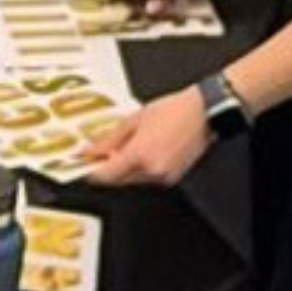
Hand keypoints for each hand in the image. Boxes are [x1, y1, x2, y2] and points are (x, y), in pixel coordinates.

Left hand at [83, 88, 212, 188]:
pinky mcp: (172, 178)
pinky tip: (147, 151)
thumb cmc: (175, 110)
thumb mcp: (135, 119)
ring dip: (126, 169)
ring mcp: (163, 177)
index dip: (92, 172)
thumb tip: (92, 151)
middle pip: (118, 181)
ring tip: (132, 147)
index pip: (106, 176)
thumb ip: (109, 139)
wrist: (205, 112)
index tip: (86, 165)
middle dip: (109, 169)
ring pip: (133, 181)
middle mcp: (152, 170)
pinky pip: (148, 178)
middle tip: (104, 155)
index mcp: (140, 154)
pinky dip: (142, 169)